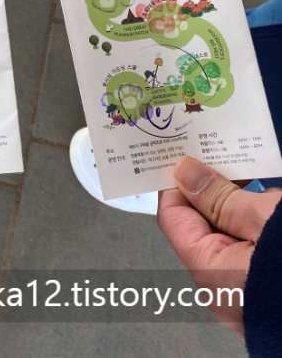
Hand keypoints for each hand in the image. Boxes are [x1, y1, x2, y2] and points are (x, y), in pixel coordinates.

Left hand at [158, 156, 281, 333]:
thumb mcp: (266, 220)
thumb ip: (222, 198)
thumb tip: (185, 173)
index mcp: (211, 273)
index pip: (173, 216)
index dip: (178, 180)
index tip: (188, 152)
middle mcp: (224, 290)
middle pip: (206, 225)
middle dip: (221, 191)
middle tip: (233, 158)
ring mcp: (248, 293)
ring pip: (237, 236)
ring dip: (251, 208)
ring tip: (269, 191)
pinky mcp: (270, 290)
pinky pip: (257, 251)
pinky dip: (267, 228)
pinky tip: (281, 209)